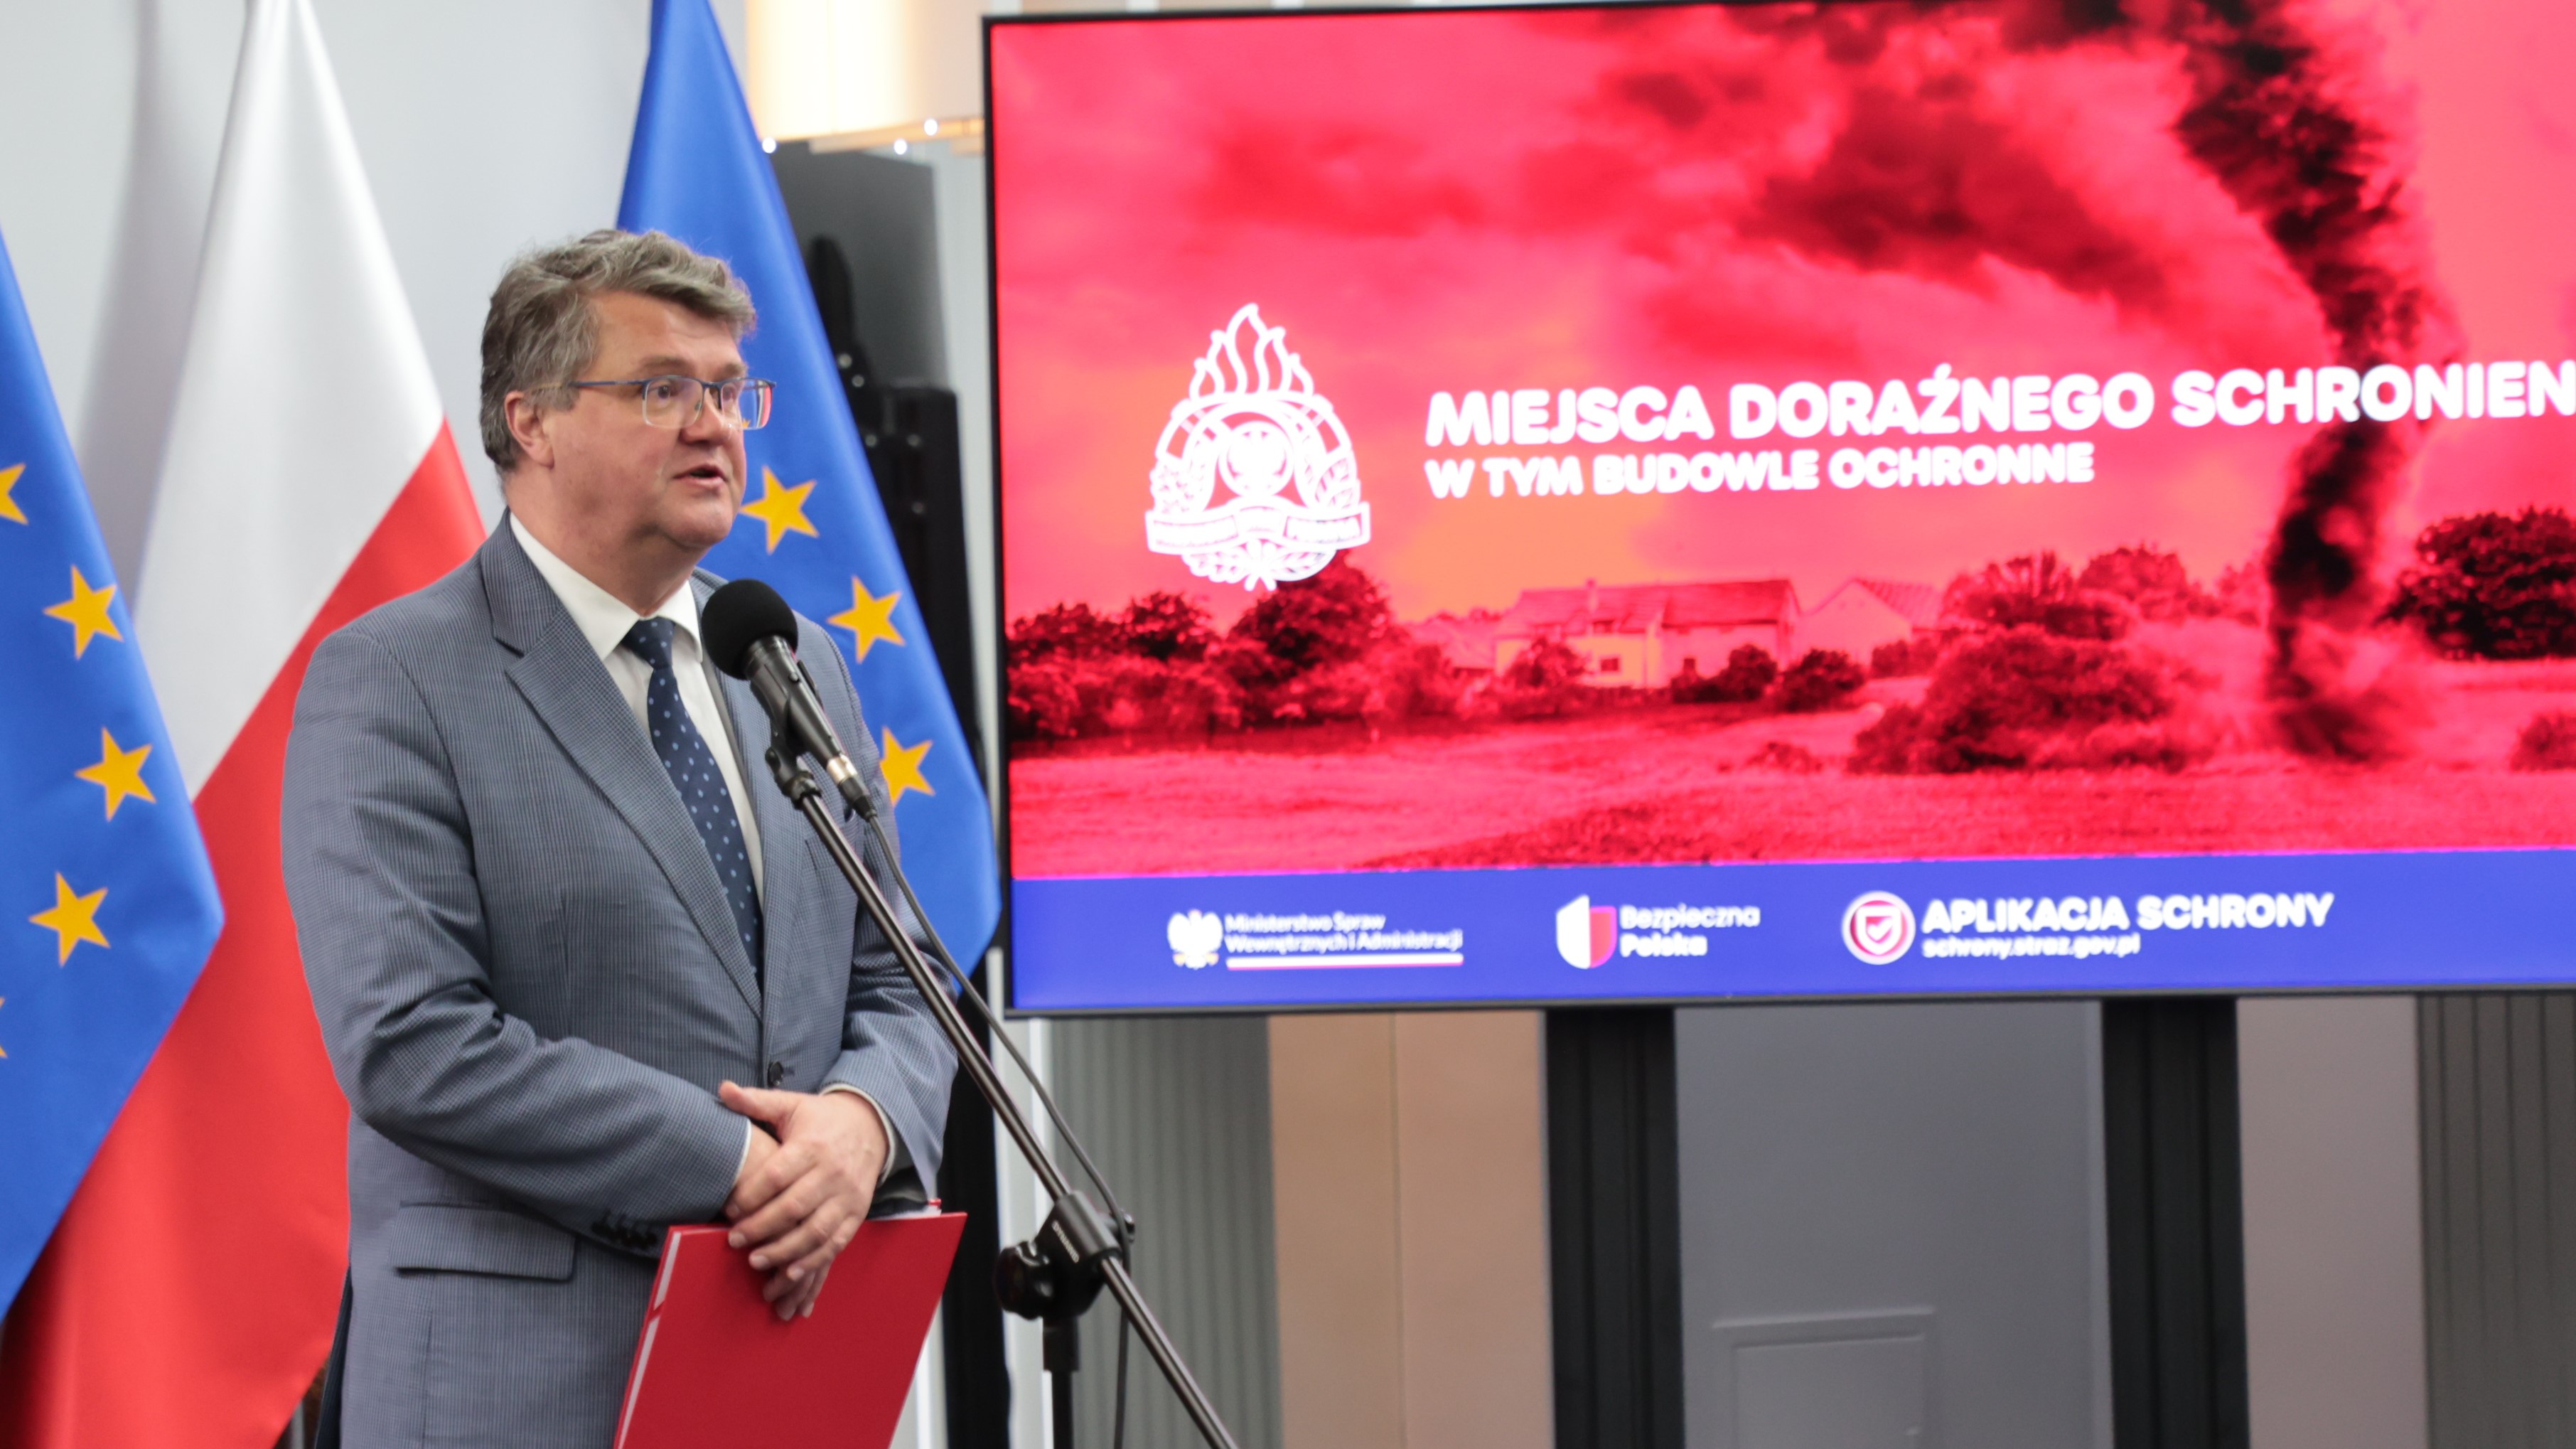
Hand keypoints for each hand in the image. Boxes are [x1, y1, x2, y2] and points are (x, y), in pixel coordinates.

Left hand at [719, 1083, 885, 1319]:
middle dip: (762, 1227)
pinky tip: (790, 1272)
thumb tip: (722, 1089)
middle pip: (793, 1206)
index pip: (777, 1175)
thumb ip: (756, 1102)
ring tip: (756, 1261)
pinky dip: (813, 1261)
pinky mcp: (857, 1213)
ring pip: (815, 1230)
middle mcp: (832, 1172)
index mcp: (812, 1146)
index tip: (729, 1209)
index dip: (751, 1195)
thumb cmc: (821, 1119)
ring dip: (785, 1250)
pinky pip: (836, 1242)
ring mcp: (847, 1195)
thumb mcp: (792, 1105)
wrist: (872, 1125)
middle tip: (734, 1241)